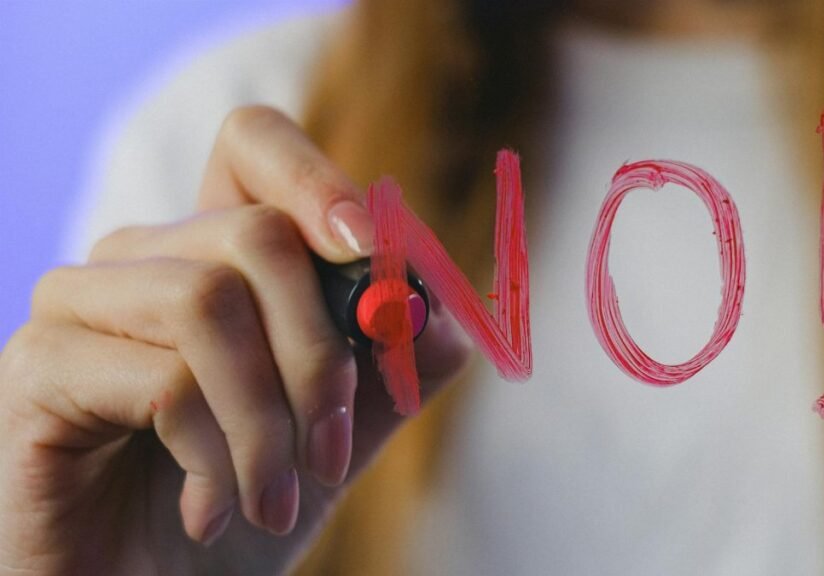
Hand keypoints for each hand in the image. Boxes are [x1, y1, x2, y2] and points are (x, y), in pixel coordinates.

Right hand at [0, 106, 470, 574]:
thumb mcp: (338, 431)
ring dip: (268, 422)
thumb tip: (445, 317)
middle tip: (329, 455)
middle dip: (322, 356)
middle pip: (257, 234)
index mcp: (214, 253)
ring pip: (210, 302)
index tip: (368, 249)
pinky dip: (213, 457)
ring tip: (273, 499)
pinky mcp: (37, 369)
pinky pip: (161, 379)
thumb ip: (394, 368)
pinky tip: (208, 511)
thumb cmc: (239, 505)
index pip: (255, 144)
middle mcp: (141, 258)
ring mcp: (79, 305)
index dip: (317, 177)